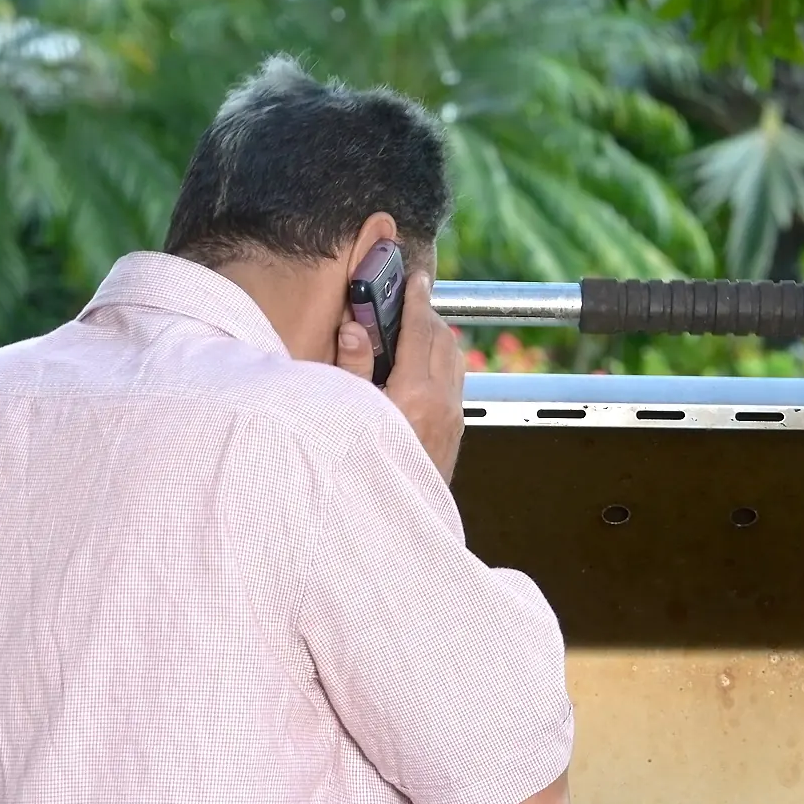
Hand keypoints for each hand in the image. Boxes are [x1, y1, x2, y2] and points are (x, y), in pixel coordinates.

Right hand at [335, 270, 464, 481]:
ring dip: (437, 339)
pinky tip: (419, 369)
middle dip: (426, 315)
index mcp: (416, 394)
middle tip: (405, 302)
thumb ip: (352, 367)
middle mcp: (442, 403)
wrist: (390, 524)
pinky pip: (455, 383)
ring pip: (455, 360)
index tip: (415, 279)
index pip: (420, 330)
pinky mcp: (455, 431)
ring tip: (412, 331)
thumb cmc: (365, 469)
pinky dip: (441, 363)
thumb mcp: (348, 413)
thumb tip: (354, 328)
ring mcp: (452, 418)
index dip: (416, 299)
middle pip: (443, 340)